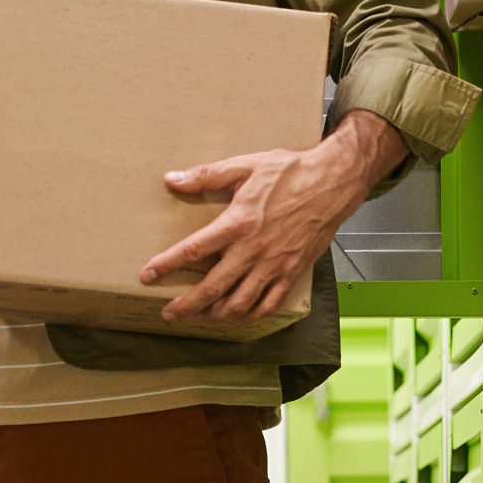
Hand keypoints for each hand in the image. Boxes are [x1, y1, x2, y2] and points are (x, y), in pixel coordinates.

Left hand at [141, 112, 406, 322]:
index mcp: (239, 223)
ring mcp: (274, 265)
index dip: (168, 264)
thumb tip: (171, 179)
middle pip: (214, 288)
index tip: (147, 275)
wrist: (334, 182)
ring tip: (199, 316)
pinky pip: (268, 304)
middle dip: (187, 305)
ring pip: (240, 303)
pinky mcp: (292, 273)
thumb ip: (206, 176)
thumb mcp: (245, 165)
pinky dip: (249, 316)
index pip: (195, 250)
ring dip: (215, 315)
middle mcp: (254, 250)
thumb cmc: (291, 171)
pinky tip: (236, 316)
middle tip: (169, 313)